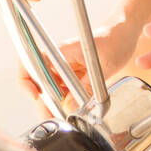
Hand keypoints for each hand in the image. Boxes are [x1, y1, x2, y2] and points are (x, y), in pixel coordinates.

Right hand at [18, 25, 136, 104]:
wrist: (124, 34)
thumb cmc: (115, 40)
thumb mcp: (104, 66)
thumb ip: (87, 86)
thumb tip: (69, 106)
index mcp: (60, 51)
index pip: (30, 63)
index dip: (26, 80)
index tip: (35, 95)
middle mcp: (58, 58)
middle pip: (38, 82)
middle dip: (43, 102)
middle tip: (53, 116)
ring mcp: (64, 67)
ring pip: (49, 89)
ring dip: (53, 103)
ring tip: (64, 115)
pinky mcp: (71, 74)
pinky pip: (62, 90)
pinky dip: (64, 101)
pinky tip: (72, 108)